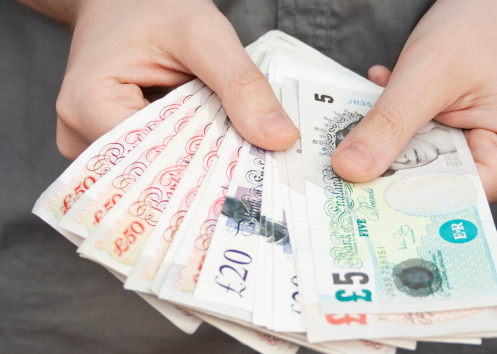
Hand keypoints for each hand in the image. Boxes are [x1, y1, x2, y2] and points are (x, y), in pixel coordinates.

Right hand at [55, 0, 297, 159]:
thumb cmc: (150, 7)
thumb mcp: (203, 35)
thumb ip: (241, 85)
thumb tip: (279, 138)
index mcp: (88, 106)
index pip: (155, 163)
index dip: (206, 170)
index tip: (251, 174)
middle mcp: (81, 134)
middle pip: (155, 174)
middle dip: (207, 170)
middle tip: (253, 167)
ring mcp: (94, 143)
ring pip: (158, 172)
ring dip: (199, 162)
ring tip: (233, 151)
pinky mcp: (113, 142)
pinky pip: (157, 160)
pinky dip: (188, 152)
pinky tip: (212, 143)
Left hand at [331, 0, 496, 204]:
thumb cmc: (482, 29)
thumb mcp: (427, 76)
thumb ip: (389, 125)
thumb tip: (348, 170)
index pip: (446, 201)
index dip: (396, 197)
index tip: (351, 192)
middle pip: (432, 190)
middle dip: (388, 166)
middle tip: (347, 147)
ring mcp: (487, 161)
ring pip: (421, 170)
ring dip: (393, 137)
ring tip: (380, 98)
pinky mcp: (467, 147)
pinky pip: (423, 151)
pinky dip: (401, 124)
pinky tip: (389, 89)